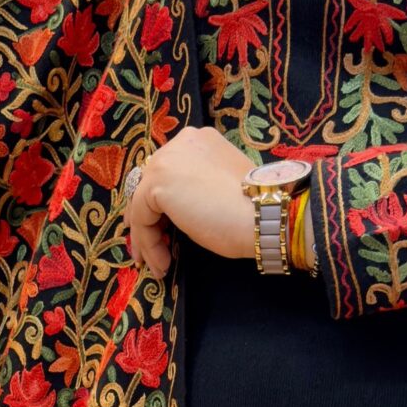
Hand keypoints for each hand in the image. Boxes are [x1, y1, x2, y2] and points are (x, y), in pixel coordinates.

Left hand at [126, 127, 254, 275]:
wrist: (265, 215)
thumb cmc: (252, 208)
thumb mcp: (219, 187)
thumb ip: (195, 186)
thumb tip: (175, 208)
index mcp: (199, 140)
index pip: (169, 173)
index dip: (162, 203)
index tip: (162, 229)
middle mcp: (180, 142)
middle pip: (149, 185)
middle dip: (149, 220)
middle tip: (152, 249)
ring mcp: (166, 160)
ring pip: (142, 204)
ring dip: (148, 238)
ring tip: (158, 265)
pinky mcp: (157, 183)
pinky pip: (142, 218)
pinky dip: (148, 243)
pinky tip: (163, 263)